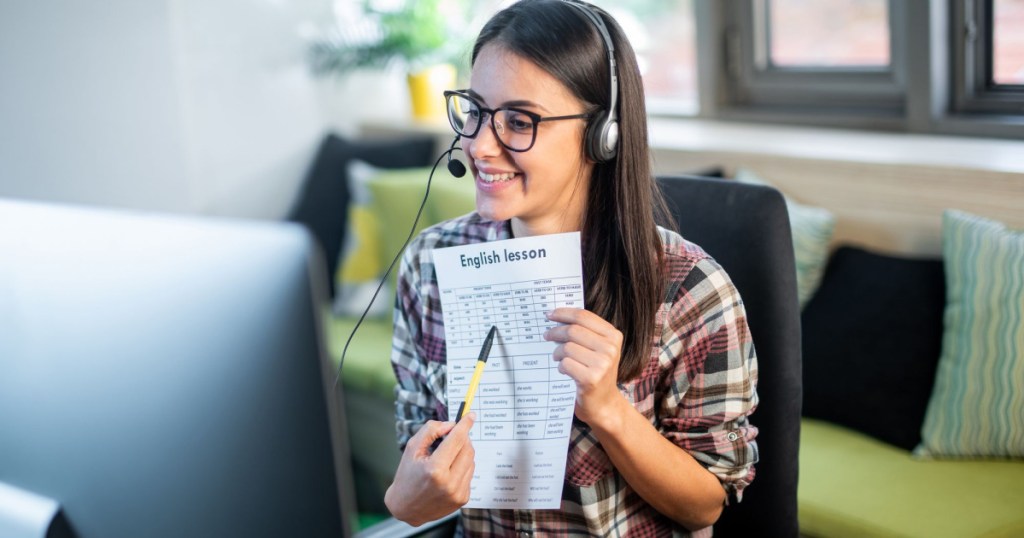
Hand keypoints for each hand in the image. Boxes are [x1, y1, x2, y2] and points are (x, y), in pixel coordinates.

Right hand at [384, 415, 475, 525]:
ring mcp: (457, 493)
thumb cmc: (407, 476)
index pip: (456, 440)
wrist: (406, 507)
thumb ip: (430, 431)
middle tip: (453, 435)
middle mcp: (449, 483)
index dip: (465, 425)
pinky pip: (469, 474)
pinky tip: (448, 471)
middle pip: (467, 449)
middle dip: (463, 438)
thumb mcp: (412, 449)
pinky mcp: (462, 499)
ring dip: (462, 453)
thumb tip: (451, 425)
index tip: (471, 415)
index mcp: (435, 469)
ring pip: (471, 461)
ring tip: (446, 456)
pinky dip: (462, 467)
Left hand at [544, 308, 624, 427]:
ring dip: (557, 352)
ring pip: (567, 347)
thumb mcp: (598, 348)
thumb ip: (584, 332)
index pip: (584, 316)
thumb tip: (556, 316)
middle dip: (555, 332)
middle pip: (573, 330)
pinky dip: (560, 366)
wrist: (604, 403)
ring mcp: (602, 364)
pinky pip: (565, 364)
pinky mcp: (591, 379)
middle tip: (547, 336)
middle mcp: (610, 348)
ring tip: (558, 358)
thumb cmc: (596, 372)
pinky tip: (564, 371)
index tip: (550, 314)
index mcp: (613, 335)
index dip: (564, 313)